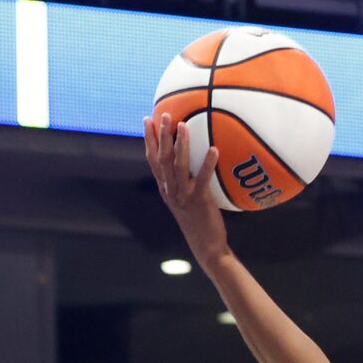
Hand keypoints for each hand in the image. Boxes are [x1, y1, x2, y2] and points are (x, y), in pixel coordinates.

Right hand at [143, 111, 229, 263]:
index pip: (152, 160)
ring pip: (177, 166)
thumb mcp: (187, 199)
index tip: (147, 120)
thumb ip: (186, 180)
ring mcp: (183, 197)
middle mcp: (170, 191)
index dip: (148, 140)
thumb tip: (194, 159)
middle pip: (161, 159)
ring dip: (180, 145)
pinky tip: (215, 149)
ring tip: (184, 125)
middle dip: (161, 135)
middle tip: (164, 114)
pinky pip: (203, 179)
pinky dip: (208, 163)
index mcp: (165, 189)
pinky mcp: (198, 202)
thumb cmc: (200, 221)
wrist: (206, 247)